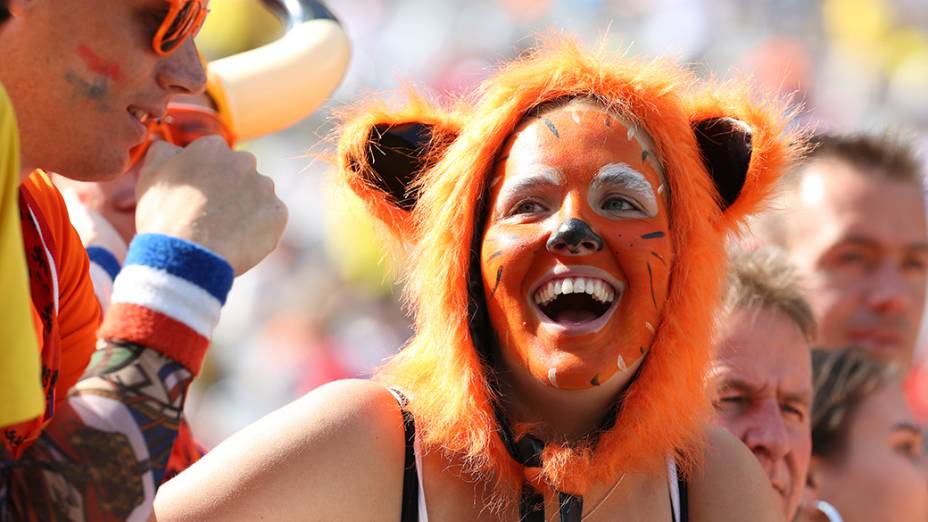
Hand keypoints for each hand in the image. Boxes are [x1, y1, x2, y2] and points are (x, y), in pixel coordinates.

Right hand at [135, 137, 287, 274]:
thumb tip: (171, 146)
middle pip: (240, 173)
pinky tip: (239, 241)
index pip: (214, 155)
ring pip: (258, 195)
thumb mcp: (151, 176)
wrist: (187, 257)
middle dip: (230, 189)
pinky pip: (271, 219)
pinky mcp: (278, 213)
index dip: (206, 176)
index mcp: (212, 147)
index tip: (198, 196)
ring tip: (224, 232)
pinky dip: (260, 229)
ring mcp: (265, 187)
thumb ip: (164, 152)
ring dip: (247, 208)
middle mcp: (244, 161)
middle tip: (212, 215)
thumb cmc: (164, 217)